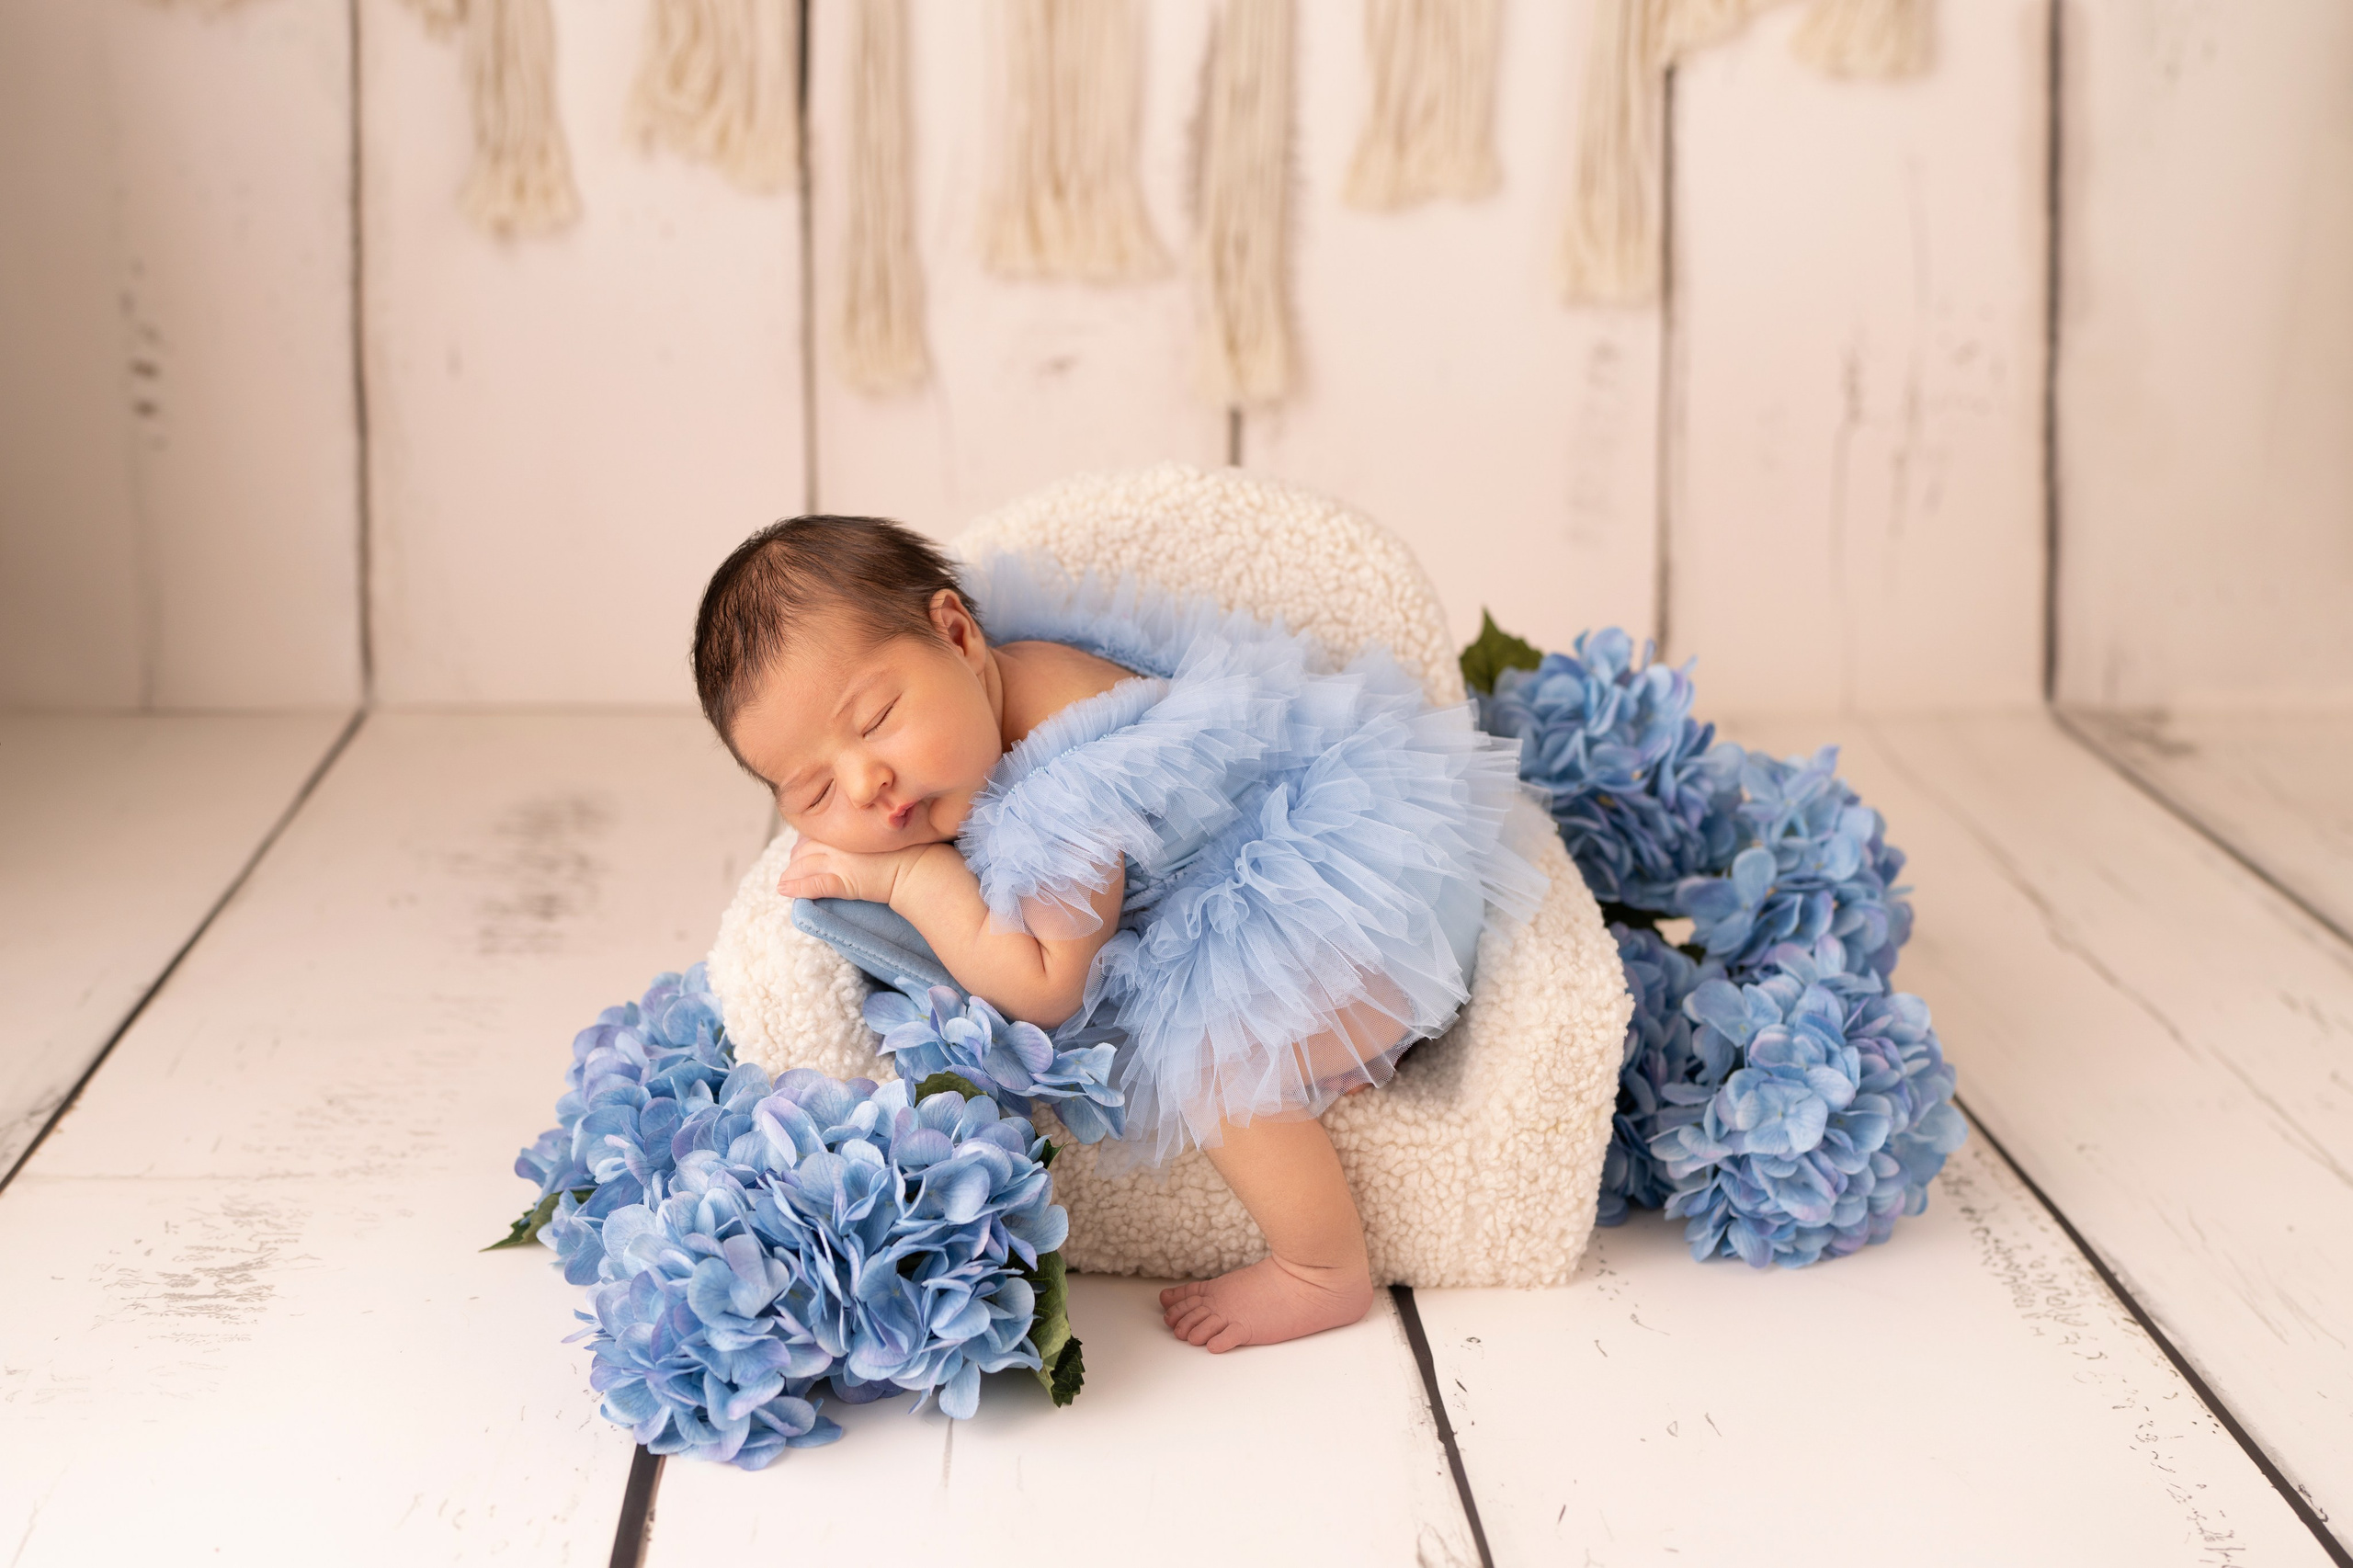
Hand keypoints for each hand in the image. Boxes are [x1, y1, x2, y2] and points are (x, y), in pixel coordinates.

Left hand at [776, 836, 929, 904]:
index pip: (817, 830)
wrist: (921, 867)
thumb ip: (872, 823)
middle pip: (805, 847)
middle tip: (793, 865)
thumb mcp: (890, 826)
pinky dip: (797, 887)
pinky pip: (814, 884)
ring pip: (804, 865)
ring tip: (785, 881)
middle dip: (796, 857)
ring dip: (792, 873)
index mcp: (848, 824)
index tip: (806, 847)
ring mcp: (839, 861)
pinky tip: (785, 890)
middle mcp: (840, 839)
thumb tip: (872, 820)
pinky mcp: (843, 882)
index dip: (808, 840)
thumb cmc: (913, 846)